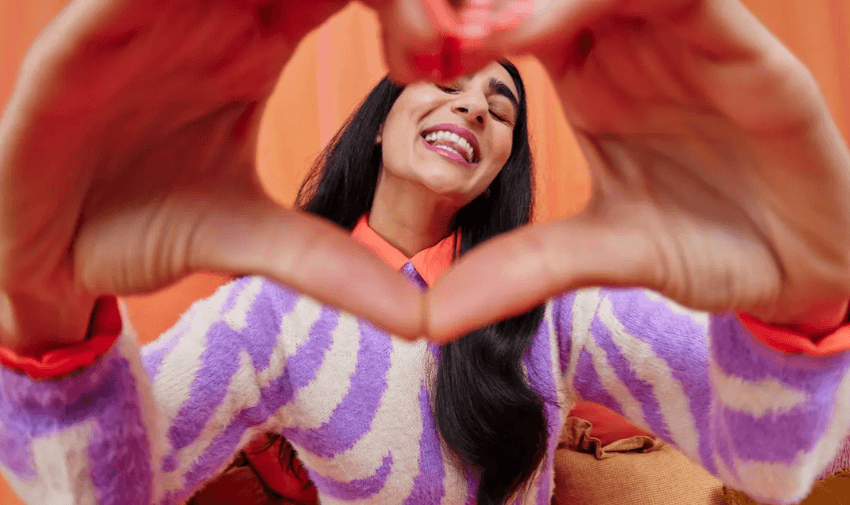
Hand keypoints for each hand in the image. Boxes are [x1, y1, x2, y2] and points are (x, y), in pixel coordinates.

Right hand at [0, 0, 430, 353]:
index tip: (457, 54)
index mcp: (255, 38)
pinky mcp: (86, 39)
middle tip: (444, 37)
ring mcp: (149, 15)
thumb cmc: (149, 228)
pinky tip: (245, 16)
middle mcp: (210, 11)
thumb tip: (421, 316)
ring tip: (395, 37)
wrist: (54, 255)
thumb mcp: (253, 243)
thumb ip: (332, 265)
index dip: (409, 6)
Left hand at [426, 0, 849, 340]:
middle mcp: (633, 49)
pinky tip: (585, 18)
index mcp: (590, 81)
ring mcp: (690, 43)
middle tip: (448, 28)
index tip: (415, 57)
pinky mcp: (750, 54)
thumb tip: (432, 316)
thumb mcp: (604, 255)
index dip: (470, 27)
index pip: (517, 19)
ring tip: (492, 28)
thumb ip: (527, 268)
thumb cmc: (703, 246)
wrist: (800, 270)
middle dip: (503, 1)